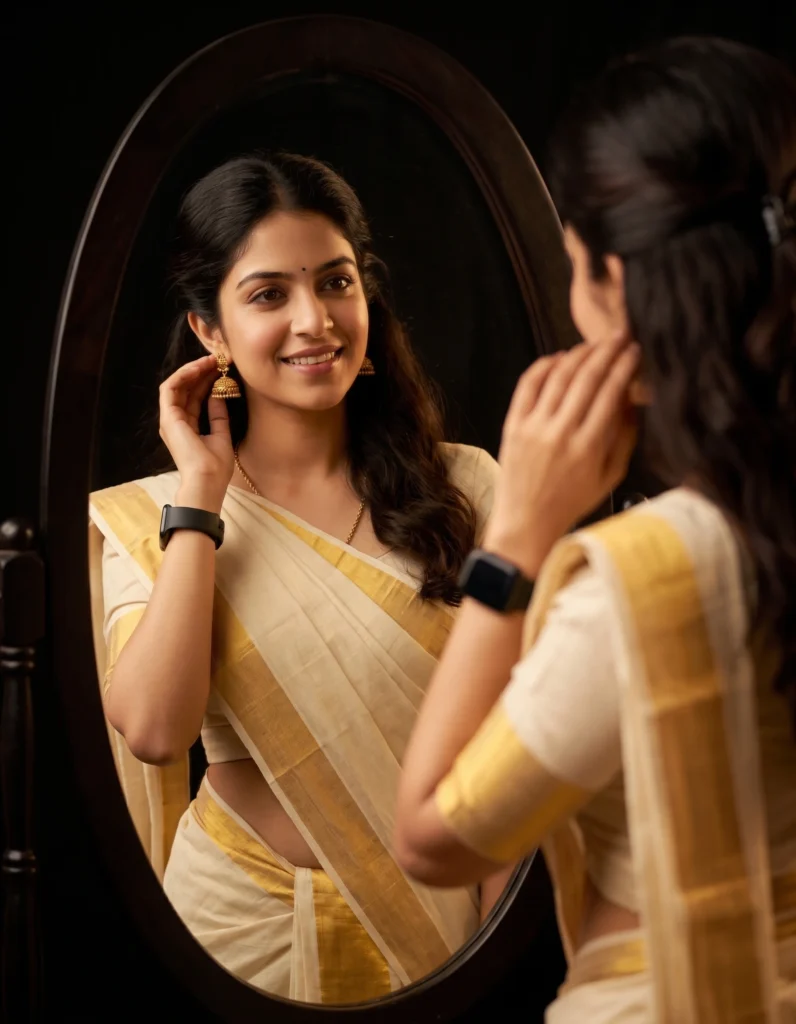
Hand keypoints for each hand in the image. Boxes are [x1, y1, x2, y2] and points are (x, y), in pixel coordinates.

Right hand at [158, 355, 233, 512]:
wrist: (207, 482)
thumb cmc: (216, 467)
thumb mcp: (222, 435)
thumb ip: (218, 415)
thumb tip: (219, 394)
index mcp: (188, 427)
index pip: (196, 397)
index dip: (208, 380)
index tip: (223, 368)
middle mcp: (176, 421)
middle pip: (186, 389)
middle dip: (202, 371)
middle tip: (219, 358)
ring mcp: (170, 420)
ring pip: (177, 385)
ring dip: (193, 370)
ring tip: (210, 360)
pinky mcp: (168, 418)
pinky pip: (171, 388)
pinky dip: (184, 375)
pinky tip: (199, 367)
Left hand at [484, 335, 640, 576]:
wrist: (525, 522)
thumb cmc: (571, 503)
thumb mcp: (609, 477)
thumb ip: (624, 439)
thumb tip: (632, 401)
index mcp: (587, 447)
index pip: (611, 393)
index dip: (625, 366)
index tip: (636, 351)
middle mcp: (560, 433)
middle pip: (587, 378)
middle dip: (607, 351)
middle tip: (620, 336)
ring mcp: (533, 427)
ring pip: (559, 376)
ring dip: (579, 353)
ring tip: (594, 344)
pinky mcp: (513, 425)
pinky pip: (528, 385)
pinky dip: (544, 365)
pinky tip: (560, 357)